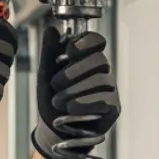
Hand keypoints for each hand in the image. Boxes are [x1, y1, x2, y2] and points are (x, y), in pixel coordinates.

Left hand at [33, 26, 120, 158]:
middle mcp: (102, 72)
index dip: (85, 43)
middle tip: (55, 84)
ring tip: (58, 102)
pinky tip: (71, 108)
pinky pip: (105, 100)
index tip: (70, 51)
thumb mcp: (45, 75)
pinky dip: (84, 103)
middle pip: (99, 60)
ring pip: (100, 81)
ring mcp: (110, 90)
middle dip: (74, 71)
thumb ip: (49, 52)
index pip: (96, 41)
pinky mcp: (113, 108)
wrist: (52, 130)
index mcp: (87, 60)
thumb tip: (51, 29)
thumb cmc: (51, 100)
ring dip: (74, 91)